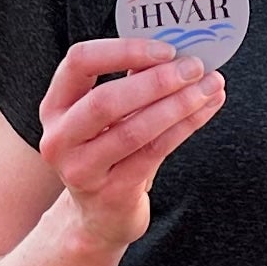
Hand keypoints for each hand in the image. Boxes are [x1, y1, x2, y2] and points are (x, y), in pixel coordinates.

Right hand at [33, 38, 223, 252]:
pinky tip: (206, 110)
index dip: (124, 50)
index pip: (80, 62)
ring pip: (134, 130)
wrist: (100, 216)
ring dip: (178, 104)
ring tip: (211, 86)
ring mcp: (81, 170)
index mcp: (55, 105)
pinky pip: (154, 153)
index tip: (166, 49)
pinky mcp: (111, 193)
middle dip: (156, 81)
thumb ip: (133, 79)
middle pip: (105, 100)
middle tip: (195, 67)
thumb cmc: (109, 152)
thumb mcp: (109, 115)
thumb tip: (178, 49)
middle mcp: (59, 138)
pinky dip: (184, 127)